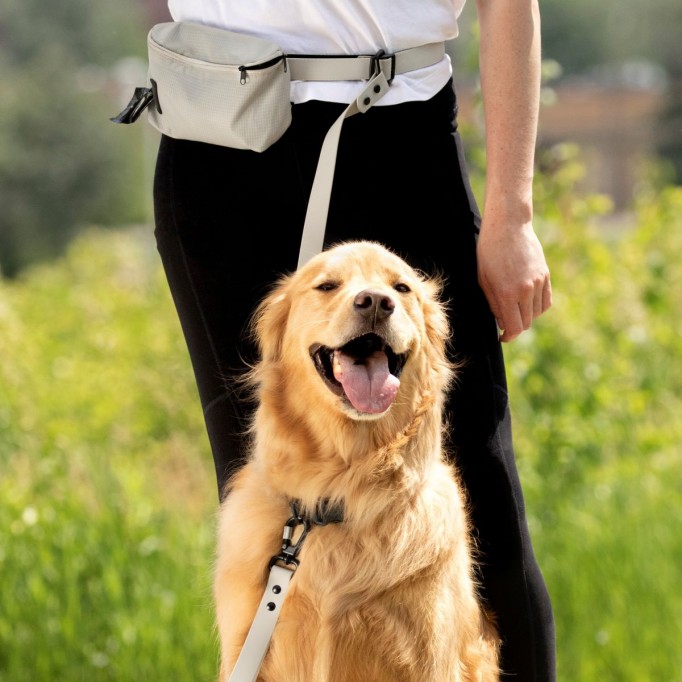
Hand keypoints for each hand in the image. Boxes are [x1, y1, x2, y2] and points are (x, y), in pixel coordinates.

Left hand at [476, 219, 551, 342]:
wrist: (508, 227)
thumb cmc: (488, 253)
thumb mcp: (484, 281)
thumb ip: (494, 304)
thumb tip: (503, 322)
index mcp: (507, 293)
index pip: (514, 327)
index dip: (508, 336)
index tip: (502, 336)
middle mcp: (526, 290)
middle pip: (526, 323)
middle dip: (515, 326)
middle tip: (505, 322)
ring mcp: (538, 282)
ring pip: (537, 313)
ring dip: (526, 316)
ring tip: (514, 309)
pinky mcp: (545, 275)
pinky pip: (546, 301)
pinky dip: (537, 307)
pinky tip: (527, 303)